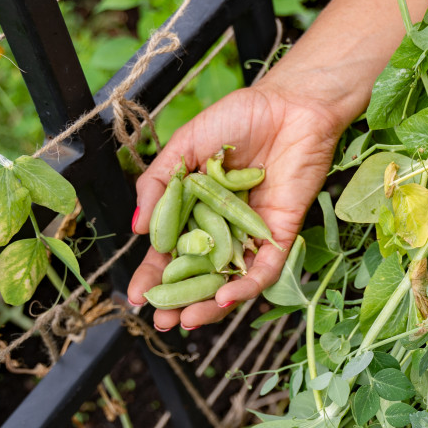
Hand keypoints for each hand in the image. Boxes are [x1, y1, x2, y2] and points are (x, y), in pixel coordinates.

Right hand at [127, 82, 343, 328]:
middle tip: (161, 322)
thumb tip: (138, 229)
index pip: (171, 250)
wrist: (290, 104)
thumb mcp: (185, 145)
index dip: (153, 276)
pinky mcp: (281, 233)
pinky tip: (226, 297)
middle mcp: (222, 226)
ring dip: (210, 302)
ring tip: (189, 320)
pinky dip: (246, 285)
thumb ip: (159, 184)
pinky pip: (264, 267)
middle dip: (179, 300)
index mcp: (195, 207)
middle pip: (198, 272)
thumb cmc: (239, 117)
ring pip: (230, 277)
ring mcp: (251, 233)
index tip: (136, 299)